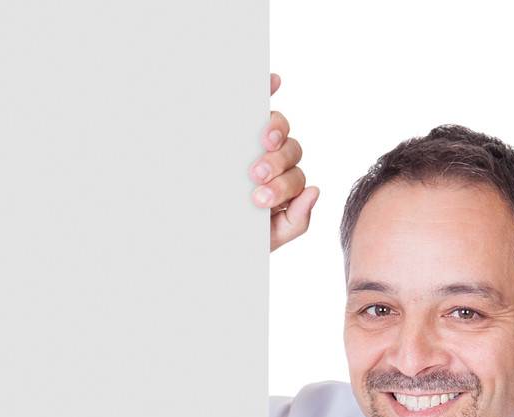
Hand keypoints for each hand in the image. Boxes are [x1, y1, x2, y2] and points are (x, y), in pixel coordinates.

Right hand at [251, 72, 317, 250]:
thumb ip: (296, 221)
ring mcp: (258, 142)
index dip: (285, 185)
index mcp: (283, 186)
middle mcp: (275, 161)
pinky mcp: (240, 125)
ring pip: (280, 130)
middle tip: (255, 176)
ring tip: (259, 145)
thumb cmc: (236, 233)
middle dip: (277, 164)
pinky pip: (259, 103)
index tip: (262, 197)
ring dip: (275, 133)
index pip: (296, 180)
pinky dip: (267, 88)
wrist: (199, 227)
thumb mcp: (267, 237)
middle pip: (291, 152)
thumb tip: (315, 192)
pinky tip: (274, 81)